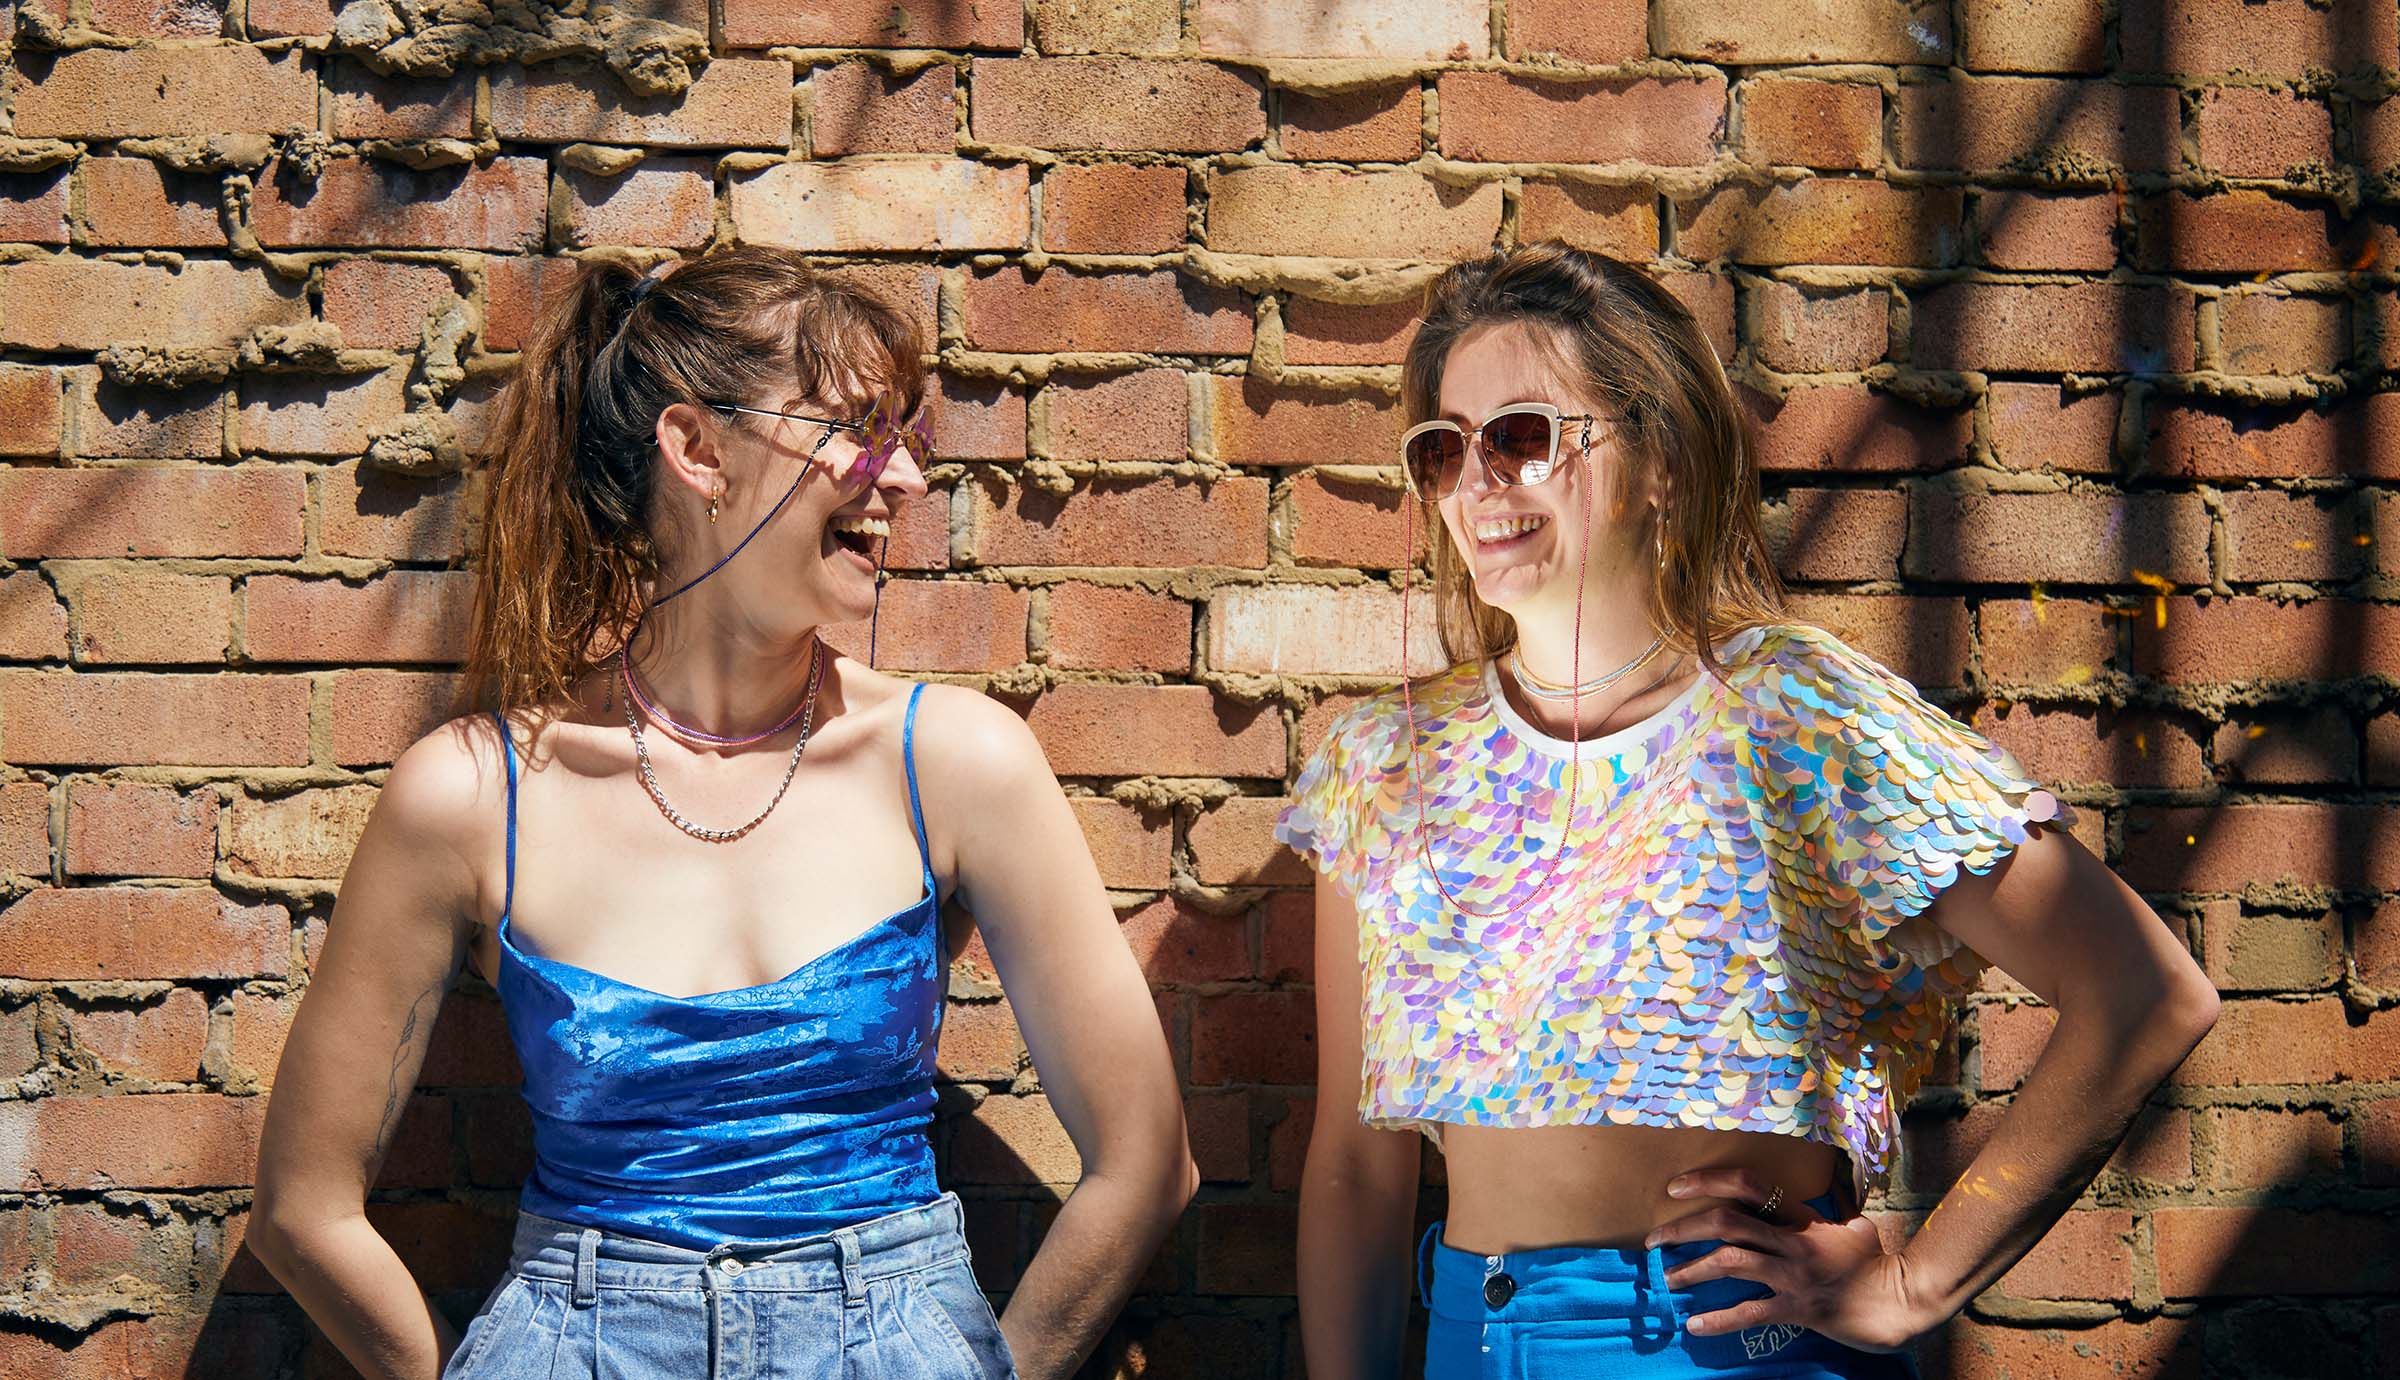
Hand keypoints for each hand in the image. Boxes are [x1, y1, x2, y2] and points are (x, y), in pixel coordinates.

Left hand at [1645, 1168, 1931, 1352]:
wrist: (1901, 1301)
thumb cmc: (1876, 1262)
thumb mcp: (1853, 1225)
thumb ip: (1828, 1210)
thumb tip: (1821, 1197)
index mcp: (1800, 1217)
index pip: (1748, 1184)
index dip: (1708, 1180)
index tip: (1675, 1186)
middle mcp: (1791, 1241)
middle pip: (1726, 1222)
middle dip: (1682, 1229)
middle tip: (1652, 1241)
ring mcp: (1793, 1275)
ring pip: (1731, 1262)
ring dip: (1691, 1271)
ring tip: (1667, 1281)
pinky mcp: (1797, 1308)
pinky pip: (1751, 1313)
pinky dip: (1719, 1320)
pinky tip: (1695, 1326)